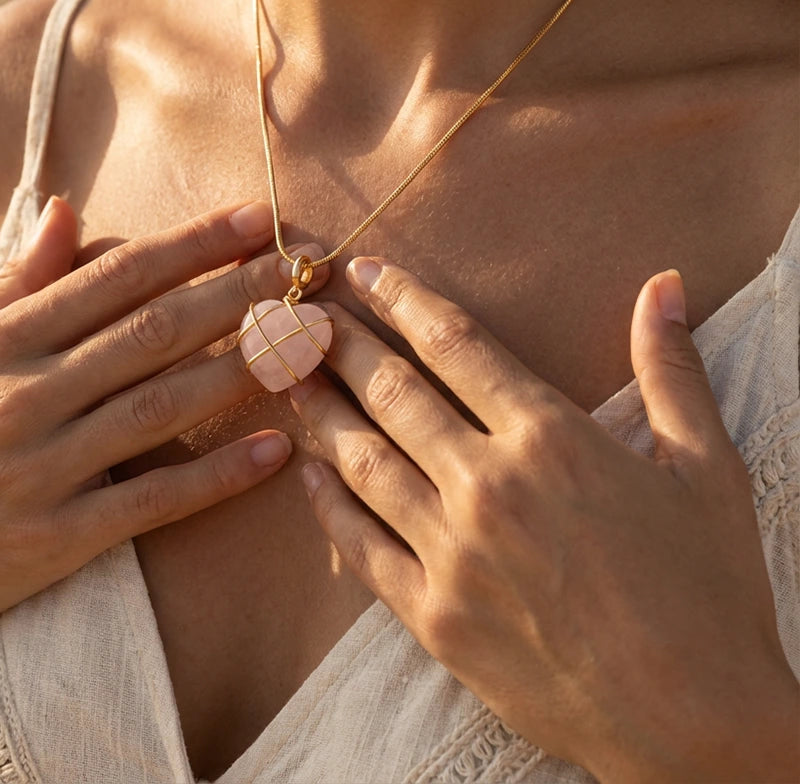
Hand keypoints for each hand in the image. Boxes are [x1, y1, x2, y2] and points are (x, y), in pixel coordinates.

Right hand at [0, 197, 326, 663]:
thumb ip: (11, 282)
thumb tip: (65, 210)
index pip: (114, 277)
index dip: (191, 245)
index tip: (253, 219)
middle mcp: (23, 396)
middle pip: (152, 331)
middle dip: (237, 293)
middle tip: (305, 267)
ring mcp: (41, 469)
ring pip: (161, 406)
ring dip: (243, 370)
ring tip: (307, 342)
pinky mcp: (55, 539)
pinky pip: (151, 500)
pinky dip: (216, 475)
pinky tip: (275, 450)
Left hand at [288, 258, 798, 782]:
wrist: (697, 722)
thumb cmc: (709, 591)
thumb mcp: (706, 467)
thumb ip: (670, 367)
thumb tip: (664, 283)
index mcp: (549, 437)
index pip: (453, 343)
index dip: (401, 299)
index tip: (364, 273)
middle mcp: (488, 485)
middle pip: (391, 392)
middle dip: (341, 345)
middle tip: (302, 317)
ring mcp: (453, 554)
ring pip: (362, 460)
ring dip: (319, 410)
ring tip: (287, 376)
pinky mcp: (433, 617)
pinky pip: (360, 546)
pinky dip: (326, 504)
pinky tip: (306, 472)